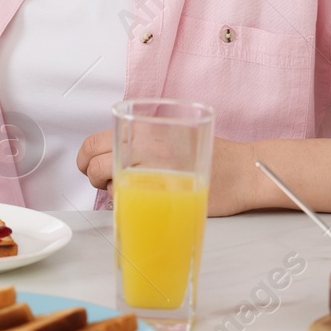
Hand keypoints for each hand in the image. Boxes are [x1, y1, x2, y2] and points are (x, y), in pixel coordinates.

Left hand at [76, 132, 252, 216]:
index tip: (89, 166)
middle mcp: (143, 146)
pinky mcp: (161, 192)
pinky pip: (127, 200)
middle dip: (92, 176)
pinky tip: (141, 201)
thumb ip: (145, 142)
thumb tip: (113, 156)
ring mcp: (150, 170)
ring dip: (109, 190)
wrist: (244, 171)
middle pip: (94, 163)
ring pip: (106, 182)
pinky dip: (125, 202)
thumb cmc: (212, 155)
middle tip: (105, 182)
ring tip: (128, 191)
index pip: (93, 142)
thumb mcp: (174, 135)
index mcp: (145, 128)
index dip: (86, 158)